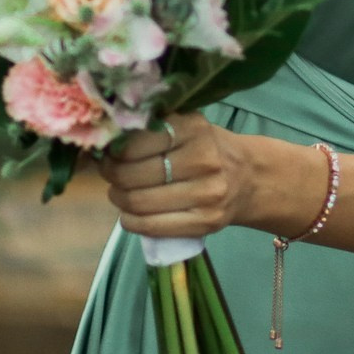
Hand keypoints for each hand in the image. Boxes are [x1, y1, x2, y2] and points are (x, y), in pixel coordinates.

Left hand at [103, 114, 295, 238]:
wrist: (249, 178)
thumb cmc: (207, 148)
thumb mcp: (187, 127)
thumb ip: (152, 131)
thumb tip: (104, 143)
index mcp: (194, 128)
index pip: (136, 142)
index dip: (114, 151)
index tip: (109, 152)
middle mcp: (203, 159)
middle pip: (133, 174)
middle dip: (112, 176)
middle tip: (111, 174)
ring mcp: (206, 194)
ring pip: (139, 201)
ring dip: (119, 199)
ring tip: (120, 193)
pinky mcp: (205, 222)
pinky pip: (151, 226)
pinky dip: (131, 221)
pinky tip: (130, 214)